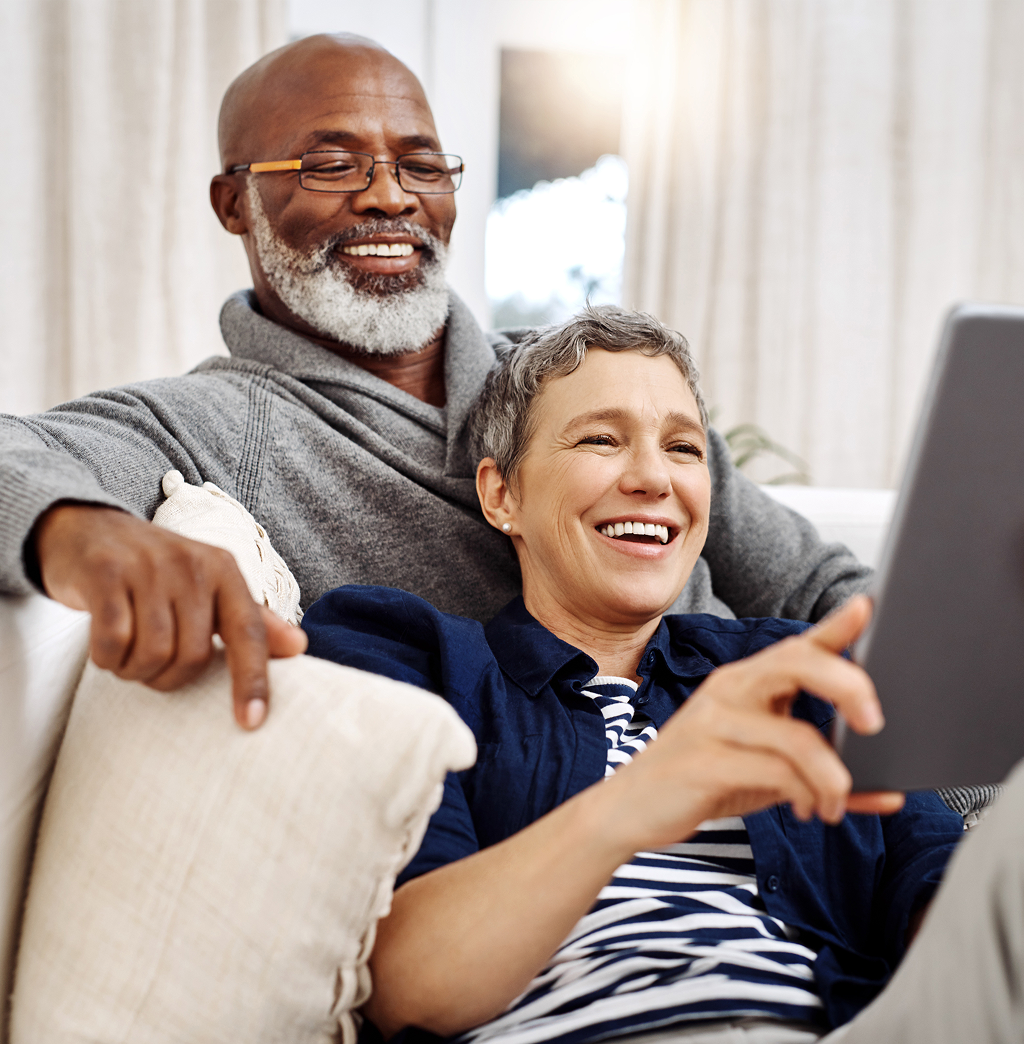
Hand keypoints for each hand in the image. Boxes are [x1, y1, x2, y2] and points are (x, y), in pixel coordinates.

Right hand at [33, 503, 306, 727]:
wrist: (92, 530)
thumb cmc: (160, 573)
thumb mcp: (210, 589)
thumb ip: (252, 620)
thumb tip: (300, 646)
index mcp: (225, 571)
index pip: (250, 633)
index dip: (253, 680)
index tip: (252, 722)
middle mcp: (193, 565)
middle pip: (194, 656)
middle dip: (170, 678)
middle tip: (152, 667)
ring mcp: (148, 566)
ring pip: (153, 654)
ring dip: (135, 671)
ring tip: (129, 656)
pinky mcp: (107, 572)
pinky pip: (113, 642)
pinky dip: (107, 659)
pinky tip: (106, 650)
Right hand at [603, 595, 902, 851]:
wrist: (630, 807)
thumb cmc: (702, 779)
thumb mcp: (764, 769)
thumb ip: (817, 770)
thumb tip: (885, 789)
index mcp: (745, 683)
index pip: (798, 646)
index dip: (836, 625)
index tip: (869, 607)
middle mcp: (728, 690)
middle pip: (797, 662)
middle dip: (848, 686)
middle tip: (874, 724)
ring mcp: (713, 723)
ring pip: (796, 736)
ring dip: (832, 778)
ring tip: (834, 803)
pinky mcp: (704, 761)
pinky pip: (774, 773)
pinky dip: (805, 795)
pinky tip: (805, 809)